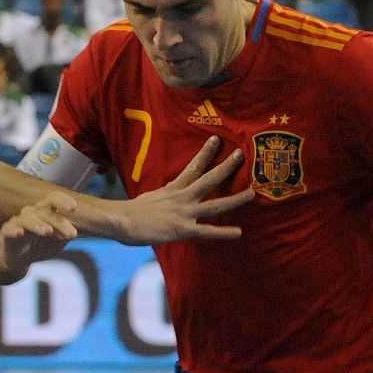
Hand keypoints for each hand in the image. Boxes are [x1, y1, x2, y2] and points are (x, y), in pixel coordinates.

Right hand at [0, 194, 81, 274]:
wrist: (21, 259)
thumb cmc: (42, 245)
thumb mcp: (59, 241)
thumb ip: (69, 233)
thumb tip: (85, 228)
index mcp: (46, 210)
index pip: (54, 199)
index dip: (63, 201)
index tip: (74, 208)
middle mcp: (33, 212)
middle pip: (45, 209)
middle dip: (59, 221)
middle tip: (72, 234)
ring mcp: (19, 221)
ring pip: (28, 218)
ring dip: (39, 224)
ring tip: (48, 231)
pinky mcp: (7, 233)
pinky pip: (9, 229)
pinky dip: (14, 230)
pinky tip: (19, 233)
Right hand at [112, 137, 253, 245]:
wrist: (121, 220)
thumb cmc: (129, 212)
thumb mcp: (148, 198)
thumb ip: (161, 197)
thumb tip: (163, 196)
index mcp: (173, 189)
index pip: (192, 167)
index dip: (205, 153)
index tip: (216, 140)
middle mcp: (182, 197)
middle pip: (208, 179)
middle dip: (226, 166)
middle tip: (241, 154)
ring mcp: (184, 213)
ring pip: (215, 204)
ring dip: (235, 199)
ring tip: (252, 193)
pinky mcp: (182, 229)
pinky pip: (206, 231)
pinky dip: (223, 232)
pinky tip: (238, 232)